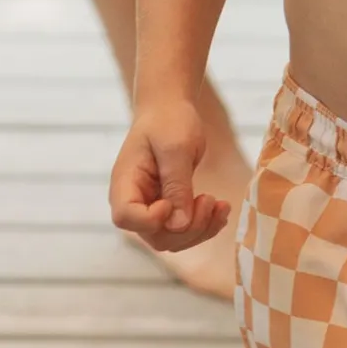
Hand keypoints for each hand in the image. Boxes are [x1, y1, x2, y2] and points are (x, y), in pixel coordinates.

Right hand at [108, 99, 231, 252]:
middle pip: (154, 235)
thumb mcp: (175, 148)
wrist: (170, 108)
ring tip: (220, 205)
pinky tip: (221, 210)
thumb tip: (179, 224)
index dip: (150, 220)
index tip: (172, 202)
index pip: (126, 218)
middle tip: (210, 199)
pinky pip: (184, 229)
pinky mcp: (169, 207)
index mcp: (125, 183)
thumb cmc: (168, 121)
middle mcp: (134, 200)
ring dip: (200, 229)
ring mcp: (151, 206)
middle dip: (187, 228)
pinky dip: (205, 224)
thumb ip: (177, 185)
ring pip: (172, 238)